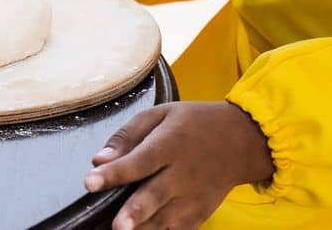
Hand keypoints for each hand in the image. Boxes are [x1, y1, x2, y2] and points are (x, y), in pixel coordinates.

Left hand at [84, 101, 275, 229]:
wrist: (241, 141)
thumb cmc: (195, 124)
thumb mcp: (162, 114)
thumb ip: (128, 135)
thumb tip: (98, 159)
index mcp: (170, 143)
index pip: (139, 160)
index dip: (114, 172)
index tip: (90, 181)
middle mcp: (182, 173)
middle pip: (154, 196)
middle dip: (135, 212)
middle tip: (117, 225)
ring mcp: (193, 197)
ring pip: (164, 221)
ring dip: (142, 229)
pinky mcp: (199, 214)